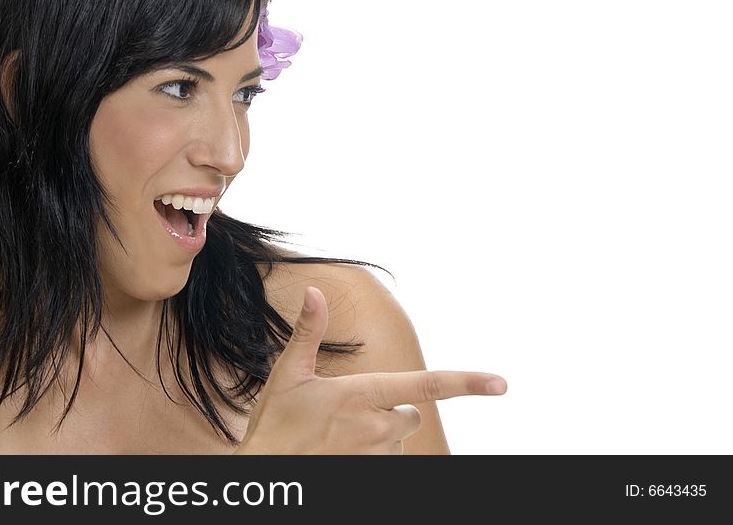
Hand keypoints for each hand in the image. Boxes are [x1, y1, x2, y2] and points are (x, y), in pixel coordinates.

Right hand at [236, 286, 506, 454]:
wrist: (266, 472)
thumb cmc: (275, 425)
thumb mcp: (288, 373)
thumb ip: (308, 332)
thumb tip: (314, 290)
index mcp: (362, 394)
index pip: (428, 385)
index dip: (468, 382)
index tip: (501, 383)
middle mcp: (378, 427)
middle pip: (410, 414)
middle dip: (390, 410)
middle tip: (349, 414)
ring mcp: (377, 457)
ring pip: (396, 439)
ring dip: (378, 436)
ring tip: (337, 438)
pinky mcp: (373, 476)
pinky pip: (387, 462)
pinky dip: (371, 455)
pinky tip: (341, 452)